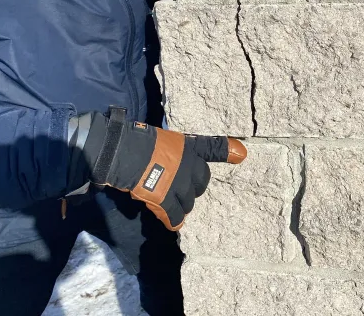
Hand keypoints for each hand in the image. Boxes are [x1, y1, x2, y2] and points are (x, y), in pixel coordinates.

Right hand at [72, 107, 246, 229]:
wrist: (121, 152)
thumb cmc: (138, 142)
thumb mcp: (164, 140)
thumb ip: (178, 151)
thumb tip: (185, 163)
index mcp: (187, 147)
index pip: (209, 152)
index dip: (224, 153)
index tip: (242, 155)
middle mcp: (188, 164)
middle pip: (200, 184)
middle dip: (192, 190)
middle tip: (180, 192)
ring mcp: (178, 182)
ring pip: (187, 201)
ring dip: (181, 205)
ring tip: (172, 207)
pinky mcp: (165, 197)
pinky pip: (173, 214)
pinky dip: (172, 220)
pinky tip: (171, 223)